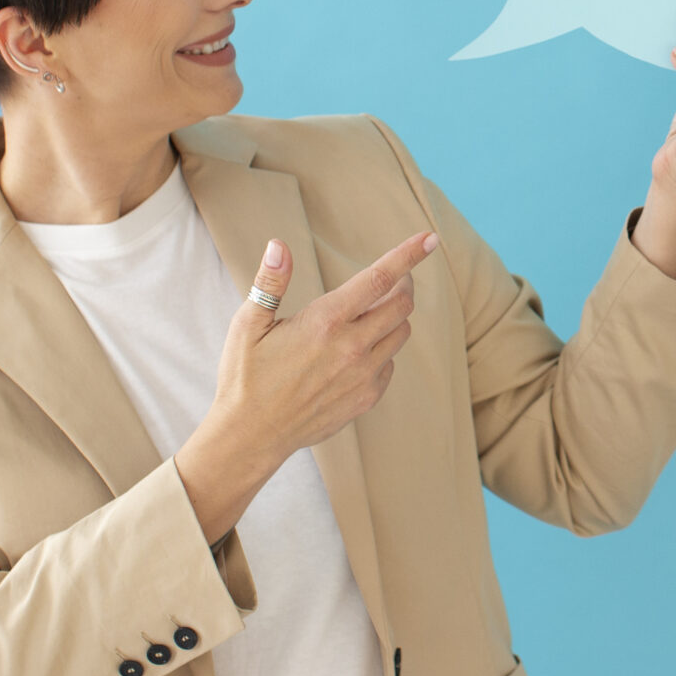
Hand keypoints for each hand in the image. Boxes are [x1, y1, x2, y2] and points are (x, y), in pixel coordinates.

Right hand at [175, 231, 433, 539]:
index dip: (408, 256)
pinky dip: (381, 351)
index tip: (430, 239)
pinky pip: (389, 365)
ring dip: (392, 318)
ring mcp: (363, 376)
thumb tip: (279, 245)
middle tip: (389, 281)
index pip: (379, 279)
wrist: (250, 436)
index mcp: (325, 322)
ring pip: (400, 334)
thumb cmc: (245, 377)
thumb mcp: (248, 326)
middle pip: (402, 305)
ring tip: (366, 316)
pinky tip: (354, 353)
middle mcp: (351, 348)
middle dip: (402, 286)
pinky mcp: (366, 399)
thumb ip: (270, 283)